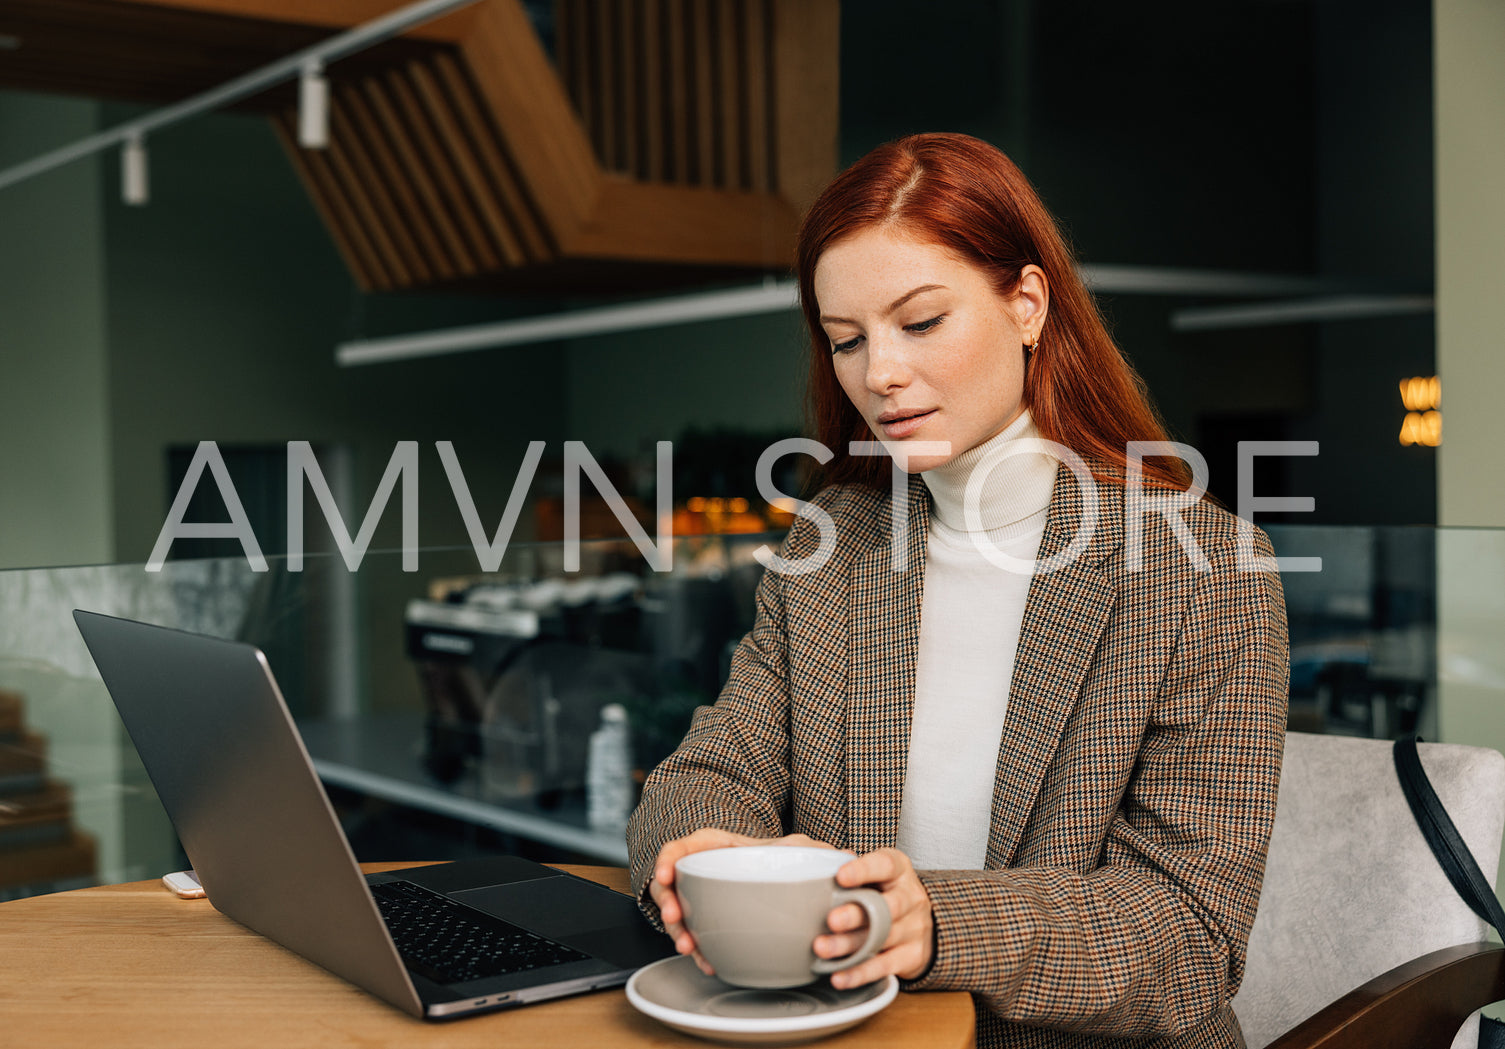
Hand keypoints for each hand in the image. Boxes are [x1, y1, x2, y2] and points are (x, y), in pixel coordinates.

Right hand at [648, 828, 837, 975]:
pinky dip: (699, 950)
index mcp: (719, 845)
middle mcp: (706, 870)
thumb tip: (848, 859)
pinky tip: (707, 962)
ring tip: (690, 948)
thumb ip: (818, 851)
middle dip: (668, 903)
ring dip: (679, 931)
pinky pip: (696, 935)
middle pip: (673, 884)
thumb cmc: (786, 857)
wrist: (785, 878)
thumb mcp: (799, 848)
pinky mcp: (709, 921)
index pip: (683, 845)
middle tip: (675, 920)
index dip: (668, 859)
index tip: (667, 876)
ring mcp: (703, 897)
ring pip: (679, 913)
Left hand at [814, 847, 932, 988]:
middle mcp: (911, 897)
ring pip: (883, 938)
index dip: (864, 870)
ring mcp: (915, 928)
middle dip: (857, 914)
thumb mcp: (872, 872)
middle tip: (831, 920)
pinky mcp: (912, 956)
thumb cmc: (882, 891)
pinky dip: (859, 973)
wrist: (916, 924)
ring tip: (823, 949)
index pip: (885, 864)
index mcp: (899, 870)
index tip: (840, 876)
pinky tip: (838, 976)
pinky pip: (885, 966)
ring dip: (850, 946)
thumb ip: (848, 864)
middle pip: (887, 906)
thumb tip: (822, 856)